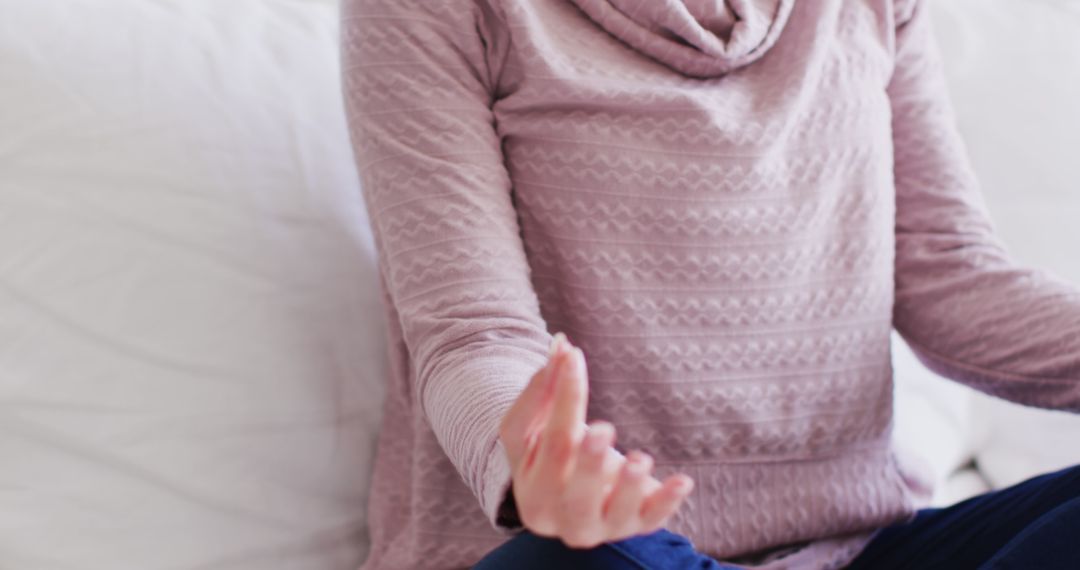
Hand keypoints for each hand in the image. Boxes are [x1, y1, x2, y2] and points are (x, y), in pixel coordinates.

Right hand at [498, 333, 694, 548]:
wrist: (566, 495)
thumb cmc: (549, 451)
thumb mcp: (534, 425)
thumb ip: (544, 389)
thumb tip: (562, 346)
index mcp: (532, 494)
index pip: (550, 445)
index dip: (563, 400)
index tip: (573, 359)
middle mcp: (563, 520)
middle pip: (575, 493)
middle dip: (590, 462)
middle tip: (603, 429)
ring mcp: (600, 529)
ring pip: (614, 514)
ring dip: (630, 486)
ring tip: (640, 459)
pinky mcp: (634, 527)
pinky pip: (652, 520)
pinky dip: (668, 502)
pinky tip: (683, 481)